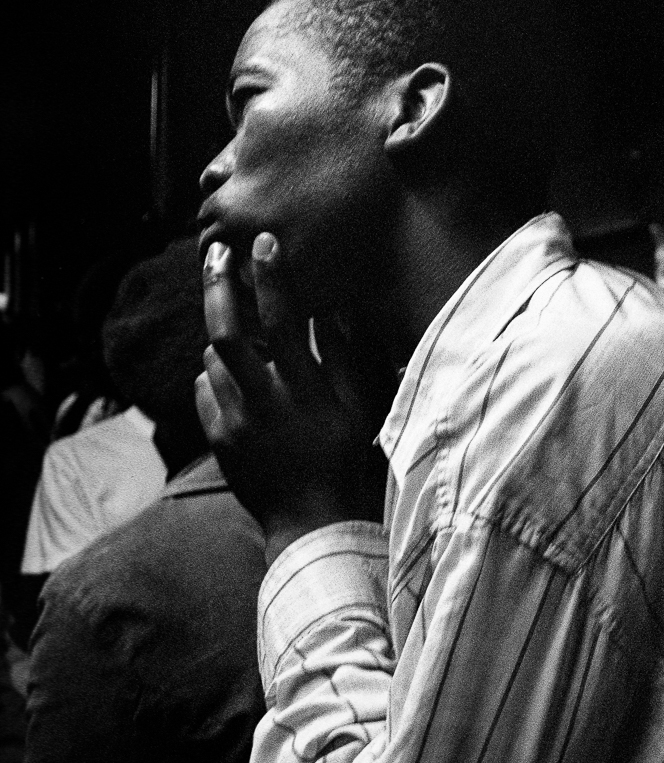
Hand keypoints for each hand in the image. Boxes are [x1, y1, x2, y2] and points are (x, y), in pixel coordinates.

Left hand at [196, 233, 385, 560]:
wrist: (313, 520)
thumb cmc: (347, 458)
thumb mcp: (360, 406)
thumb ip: (346, 356)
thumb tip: (333, 309)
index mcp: (303, 391)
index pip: (283, 322)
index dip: (272, 279)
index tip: (264, 243)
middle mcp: (262, 403)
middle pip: (226, 334)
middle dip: (218, 287)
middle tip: (215, 252)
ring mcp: (234, 423)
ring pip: (213, 360)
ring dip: (226, 341)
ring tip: (245, 335)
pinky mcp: (217, 438)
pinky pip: (205, 389)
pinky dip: (217, 376)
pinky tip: (237, 381)